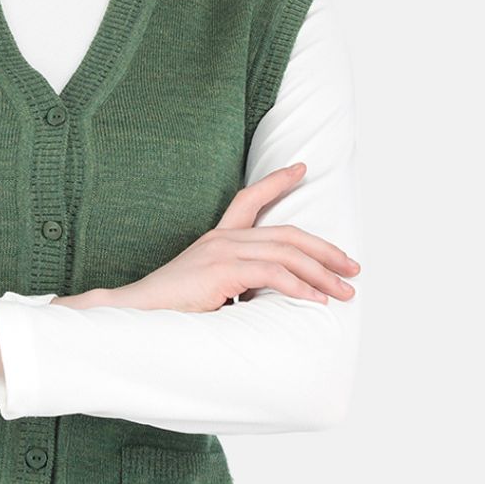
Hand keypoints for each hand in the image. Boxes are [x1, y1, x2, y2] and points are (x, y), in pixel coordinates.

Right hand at [102, 162, 360, 314]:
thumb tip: (271, 297)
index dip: (277, 181)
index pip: (249, 199)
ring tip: (344, 290)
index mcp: (216, 239)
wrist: (132, 314)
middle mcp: (221, 238)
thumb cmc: (167, 311)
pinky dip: (300, 287)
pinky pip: (273, 274)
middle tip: (352, 268)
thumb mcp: (209, 291)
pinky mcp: (222, 270)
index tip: (301, 169)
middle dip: (326, 250)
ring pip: (287, 253)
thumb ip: (237, 285)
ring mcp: (221, 251)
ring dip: (322, 273)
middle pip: (287, 233)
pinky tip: (315, 300)